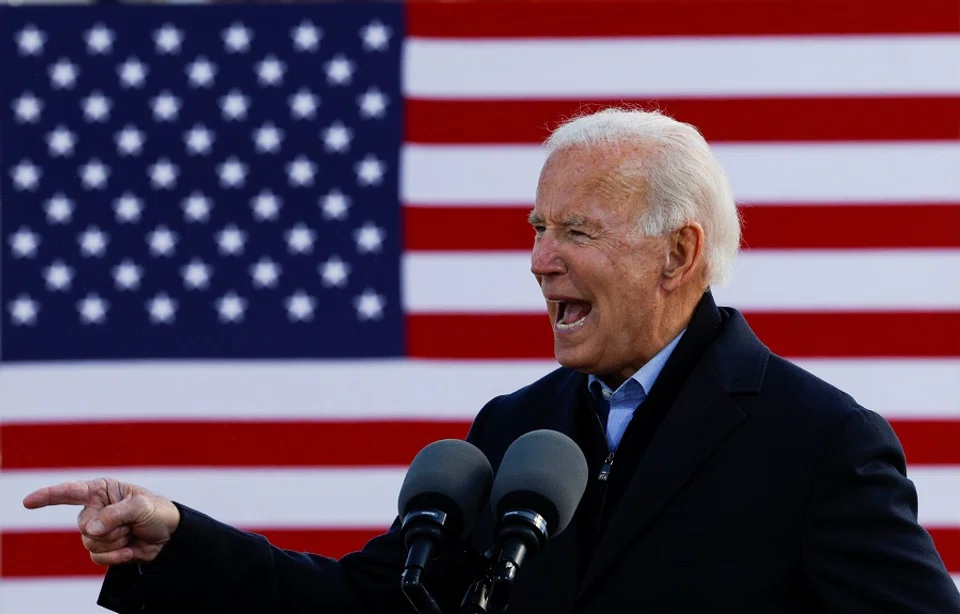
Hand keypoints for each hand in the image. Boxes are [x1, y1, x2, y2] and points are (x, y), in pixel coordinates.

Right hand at [22, 478, 180, 565]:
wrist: (171, 537)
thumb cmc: (158, 512)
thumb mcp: (142, 506)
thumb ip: (115, 514)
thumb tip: (90, 529)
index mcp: (102, 490)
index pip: (70, 491)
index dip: (48, 496)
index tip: (28, 502)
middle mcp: (95, 509)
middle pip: (82, 525)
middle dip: (108, 529)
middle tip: (128, 525)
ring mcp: (98, 530)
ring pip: (89, 543)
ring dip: (114, 542)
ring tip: (130, 534)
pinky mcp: (103, 548)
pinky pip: (96, 557)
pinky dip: (115, 556)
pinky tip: (129, 549)